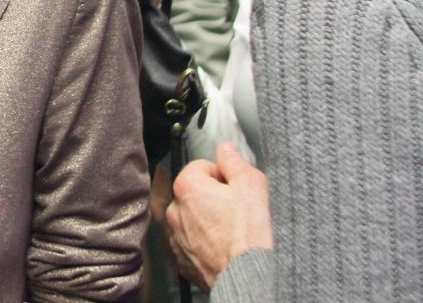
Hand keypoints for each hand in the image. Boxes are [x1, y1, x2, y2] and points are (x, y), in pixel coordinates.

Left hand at [166, 142, 272, 289]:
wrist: (248, 278)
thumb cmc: (250, 236)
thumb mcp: (251, 186)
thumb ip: (234, 161)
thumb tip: (226, 149)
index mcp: (187, 187)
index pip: (202, 166)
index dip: (223, 175)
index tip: (235, 188)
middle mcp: (175, 211)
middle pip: (195, 193)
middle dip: (214, 197)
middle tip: (237, 210)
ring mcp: (176, 237)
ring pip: (193, 219)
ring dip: (209, 221)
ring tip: (233, 231)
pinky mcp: (182, 260)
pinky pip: (193, 243)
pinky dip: (206, 243)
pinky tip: (224, 247)